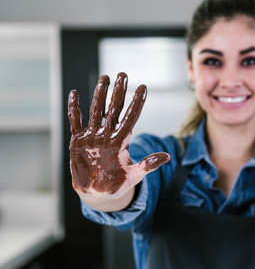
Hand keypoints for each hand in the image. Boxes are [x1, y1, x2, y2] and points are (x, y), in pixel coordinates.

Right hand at [68, 72, 169, 205]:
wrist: (98, 193)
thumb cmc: (118, 184)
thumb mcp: (134, 176)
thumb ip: (148, 165)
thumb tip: (167, 156)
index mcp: (122, 141)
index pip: (131, 117)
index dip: (137, 103)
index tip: (144, 87)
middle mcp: (108, 134)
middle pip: (114, 109)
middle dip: (118, 92)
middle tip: (123, 75)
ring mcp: (93, 136)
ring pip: (96, 110)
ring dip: (99, 94)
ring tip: (105, 78)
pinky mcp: (78, 141)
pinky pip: (75, 121)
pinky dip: (74, 108)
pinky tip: (75, 93)